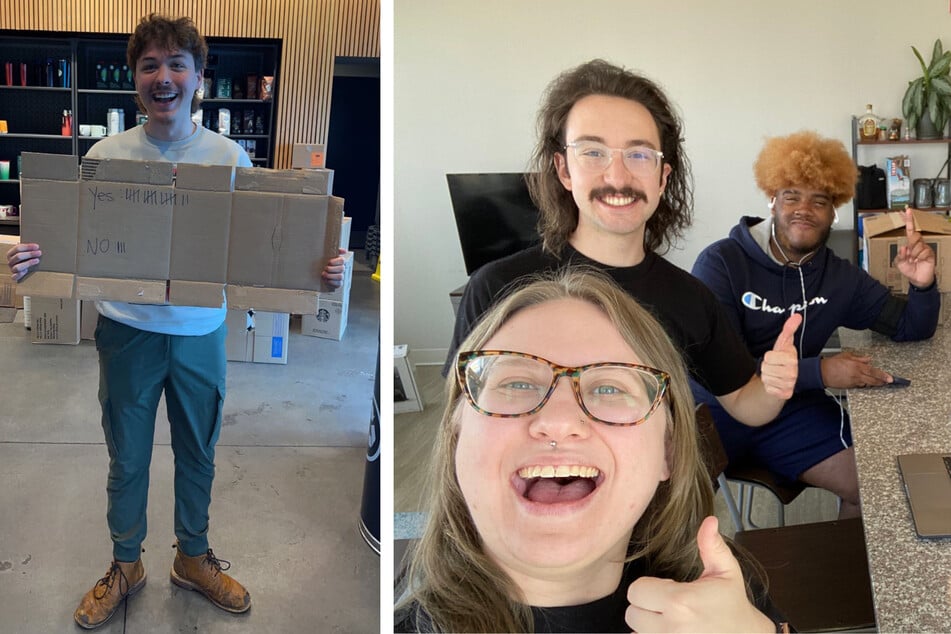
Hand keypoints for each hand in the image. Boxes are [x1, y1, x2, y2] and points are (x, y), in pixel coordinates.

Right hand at [6, 242, 40, 281]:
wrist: (23, 270)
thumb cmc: (26, 259)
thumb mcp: (26, 253)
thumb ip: (29, 249)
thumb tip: (37, 246)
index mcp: (11, 253)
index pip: (18, 248)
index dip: (28, 246)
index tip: (37, 246)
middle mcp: (10, 261)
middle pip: (18, 256)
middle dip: (30, 254)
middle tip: (39, 252)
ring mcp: (12, 269)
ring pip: (18, 267)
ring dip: (28, 263)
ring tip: (37, 260)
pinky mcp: (15, 276)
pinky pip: (15, 276)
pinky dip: (20, 274)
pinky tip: (26, 271)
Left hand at [320, 247, 346, 288]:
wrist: (321, 273)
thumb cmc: (326, 264)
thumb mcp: (329, 256)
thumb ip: (336, 252)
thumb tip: (343, 250)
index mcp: (340, 261)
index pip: (342, 260)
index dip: (336, 261)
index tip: (329, 262)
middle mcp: (342, 269)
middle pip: (341, 268)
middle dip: (331, 269)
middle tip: (325, 268)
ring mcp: (341, 276)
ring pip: (340, 276)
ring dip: (330, 275)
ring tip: (324, 274)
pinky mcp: (339, 283)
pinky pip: (338, 284)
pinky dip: (331, 282)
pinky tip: (326, 280)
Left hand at [626, 516, 773, 632]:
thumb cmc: (734, 606)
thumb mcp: (726, 572)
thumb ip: (711, 546)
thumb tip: (709, 521)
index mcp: (680, 601)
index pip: (636, 590)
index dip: (649, 587)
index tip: (668, 588)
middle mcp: (671, 627)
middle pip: (632, 613)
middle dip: (646, 606)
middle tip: (668, 605)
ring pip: (636, 631)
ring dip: (648, 625)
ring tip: (671, 619)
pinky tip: (671, 630)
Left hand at [759, 312, 801, 399]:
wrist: (785, 377)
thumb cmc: (783, 359)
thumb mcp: (783, 343)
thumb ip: (789, 329)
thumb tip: (796, 316)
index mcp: (792, 359)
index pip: (768, 357)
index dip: (769, 356)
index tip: (776, 357)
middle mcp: (793, 373)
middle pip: (765, 368)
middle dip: (767, 367)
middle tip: (774, 366)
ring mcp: (789, 384)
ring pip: (766, 378)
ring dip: (768, 376)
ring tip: (775, 374)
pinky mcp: (785, 394)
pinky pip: (768, 388)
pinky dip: (769, 386)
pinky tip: (776, 383)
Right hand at [820, 350, 890, 388]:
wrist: (822, 373)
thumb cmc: (832, 364)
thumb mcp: (846, 356)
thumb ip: (859, 358)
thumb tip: (868, 359)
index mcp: (857, 367)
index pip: (874, 372)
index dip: (883, 375)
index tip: (890, 378)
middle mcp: (857, 375)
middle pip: (874, 381)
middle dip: (882, 382)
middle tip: (888, 382)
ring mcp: (854, 382)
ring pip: (868, 384)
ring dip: (873, 383)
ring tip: (878, 382)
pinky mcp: (850, 387)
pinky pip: (860, 386)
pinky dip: (864, 384)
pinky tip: (865, 382)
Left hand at [894, 207, 935, 287]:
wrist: (918, 279)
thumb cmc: (909, 270)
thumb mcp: (900, 263)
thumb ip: (900, 255)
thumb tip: (904, 247)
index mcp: (910, 244)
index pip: (910, 230)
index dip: (909, 221)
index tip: (907, 211)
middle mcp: (918, 244)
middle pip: (915, 236)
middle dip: (911, 245)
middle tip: (911, 255)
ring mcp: (925, 248)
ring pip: (918, 245)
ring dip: (914, 254)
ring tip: (915, 260)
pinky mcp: (930, 253)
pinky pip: (924, 251)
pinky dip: (920, 257)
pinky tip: (920, 261)